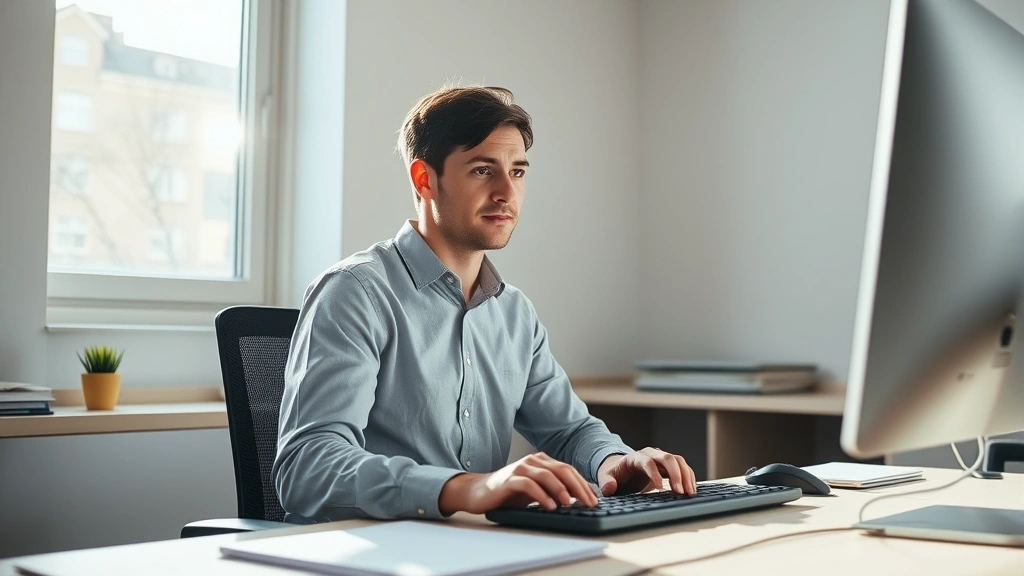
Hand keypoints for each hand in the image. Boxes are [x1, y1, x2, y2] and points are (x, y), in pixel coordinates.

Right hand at [438, 452, 599, 514]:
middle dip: (578, 487)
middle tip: (589, 503)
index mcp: (541, 461)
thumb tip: (578, 499)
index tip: (594, 500)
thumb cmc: (509, 493)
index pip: (568, 470)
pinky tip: (550, 506)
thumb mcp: (536, 491)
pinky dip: (541, 495)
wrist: (478, 492)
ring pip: (547, 475)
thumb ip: (553, 490)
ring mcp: (520, 468)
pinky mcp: (509, 479)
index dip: (583, 484)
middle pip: (562, 470)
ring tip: (571, 504)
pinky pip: (529, 485)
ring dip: (561, 490)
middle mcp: (533, 461)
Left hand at [597, 448, 695, 495]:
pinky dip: (689, 477)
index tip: (661, 489)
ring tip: (689, 493)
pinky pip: (682, 467)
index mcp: (635, 457)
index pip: (647, 462)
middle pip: (667, 458)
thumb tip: (609, 488)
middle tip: (680, 492)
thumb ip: (606, 482)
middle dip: (676, 474)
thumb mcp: (606, 477)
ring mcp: (661, 459)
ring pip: (678, 461)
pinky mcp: (668, 466)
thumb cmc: (615, 474)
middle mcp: (650, 454)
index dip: (654, 474)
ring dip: (686, 476)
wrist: (623, 470)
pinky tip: (691, 490)